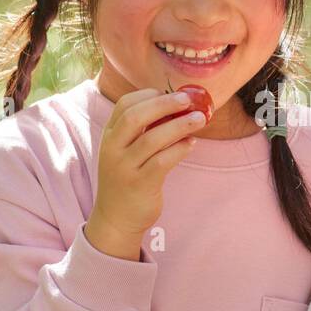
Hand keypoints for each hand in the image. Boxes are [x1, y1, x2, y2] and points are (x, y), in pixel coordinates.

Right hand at [86, 88, 204, 258]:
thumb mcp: (126, 151)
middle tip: (188, 100)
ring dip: (179, 125)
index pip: (125, 105)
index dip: (148, 95)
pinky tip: (192, 143)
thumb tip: (177, 107)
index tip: (169, 93)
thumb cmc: (127, 178)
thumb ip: (142, 131)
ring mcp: (125, 167)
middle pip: (136, 117)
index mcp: (109, 136)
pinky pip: (162, 162)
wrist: (116, 218)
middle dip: (164, 104)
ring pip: (152, 139)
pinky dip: (179, 149)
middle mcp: (113, 149)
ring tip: (200, 119)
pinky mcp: (140, 185)